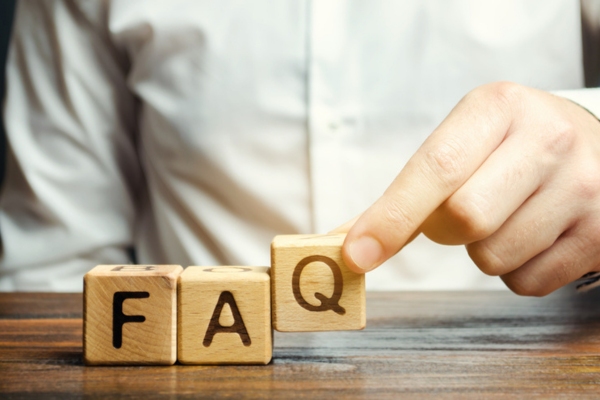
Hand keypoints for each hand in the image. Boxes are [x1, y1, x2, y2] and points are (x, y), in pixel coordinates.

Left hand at [338, 82, 599, 295]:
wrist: (592, 146)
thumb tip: (348, 241)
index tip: (356, 254)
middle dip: (445, 230)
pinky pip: (527, 283)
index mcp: (498, 107)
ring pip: (492, 258)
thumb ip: (406, 190)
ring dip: (482, 251)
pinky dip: (515, 270)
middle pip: (463, 219)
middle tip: (461, 211)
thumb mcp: (464, 141)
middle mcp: (548, 139)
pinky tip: (534, 234)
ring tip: (508, 215)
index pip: (436, 168)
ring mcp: (584, 186)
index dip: (391, 216)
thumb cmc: (509, 148)